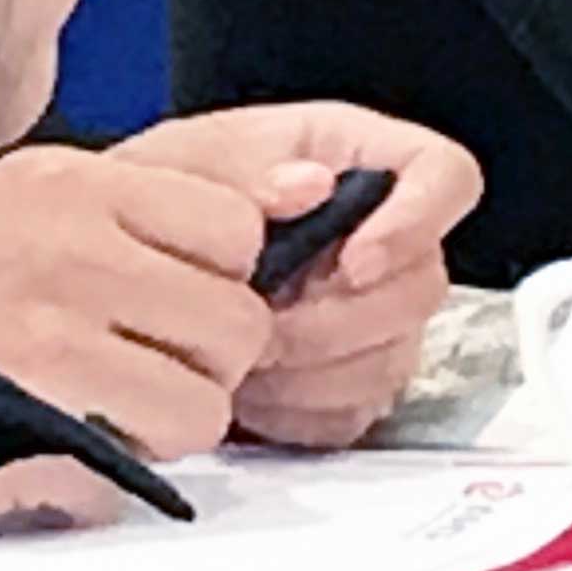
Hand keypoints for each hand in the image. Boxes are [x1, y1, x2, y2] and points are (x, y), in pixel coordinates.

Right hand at [0, 139, 275, 465]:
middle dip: (208, 358)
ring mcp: (49, 344)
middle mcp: (73, 254)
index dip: (222, 275)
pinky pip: (138, 470)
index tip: (178, 296)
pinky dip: (114, 474)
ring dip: (170, 423)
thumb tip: (314, 189)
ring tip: (106, 406)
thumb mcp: (38, 193)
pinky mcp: (27, 430)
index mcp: (80, 185)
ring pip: (204, 407)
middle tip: (147, 363)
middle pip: (239, 324)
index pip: (239, 228)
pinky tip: (68, 443)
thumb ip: (166, 198)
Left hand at [128, 103, 483, 448]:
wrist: (125, 266)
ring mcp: (375, 315)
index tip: (353, 262)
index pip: (447, 177)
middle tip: (260, 327)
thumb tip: (313, 184)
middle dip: (338, 322)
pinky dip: (297, 413)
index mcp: (361, 158)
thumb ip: (248, 169)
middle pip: (424, 286)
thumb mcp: (188, 160)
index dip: (419, 222)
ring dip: (311, 373)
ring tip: (238, 360)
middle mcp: (385, 236)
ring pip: (392, 360)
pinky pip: (354, 413)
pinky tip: (248, 392)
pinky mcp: (351, 382)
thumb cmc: (164, 193)